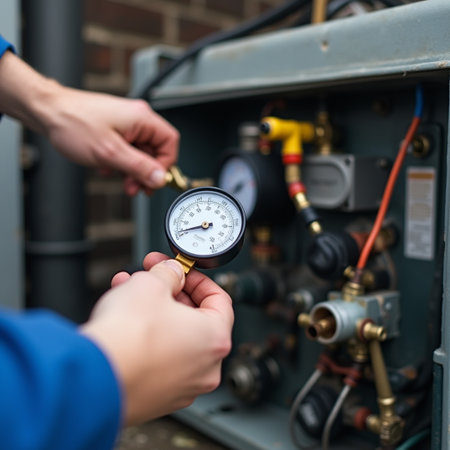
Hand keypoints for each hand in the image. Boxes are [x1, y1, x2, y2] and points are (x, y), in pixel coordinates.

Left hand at [0, 52, 178, 194]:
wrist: (46, 111)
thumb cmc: (73, 123)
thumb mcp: (110, 153)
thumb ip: (139, 167)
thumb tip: (160, 178)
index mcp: (142, 118)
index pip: (170, 142)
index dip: (166, 164)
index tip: (154, 180)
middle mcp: (136, 118)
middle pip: (156, 149)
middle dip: (147, 171)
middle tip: (137, 187)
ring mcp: (124, 122)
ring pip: (140, 151)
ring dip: (133, 170)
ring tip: (123, 182)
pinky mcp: (114, 128)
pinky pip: (127, 149)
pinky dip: (121, 162)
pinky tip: (108, 169)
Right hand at [80, 252, 233, 424]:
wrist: (94, 379)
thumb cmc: (128, 338)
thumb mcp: (152, 284)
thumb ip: (169, 273)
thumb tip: (172, 271)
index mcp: (215, 339)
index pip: (219, 299)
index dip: (196, 279)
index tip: (181, 271)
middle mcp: (205, 368)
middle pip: (194, 318)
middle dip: (169, 292)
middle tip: (153, 277)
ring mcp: (181, 387)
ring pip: (172, 337)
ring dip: (153, 311)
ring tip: (129, 291)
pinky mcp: (157, 398)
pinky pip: (157, 359)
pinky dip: (145, 338)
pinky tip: (123, 318)